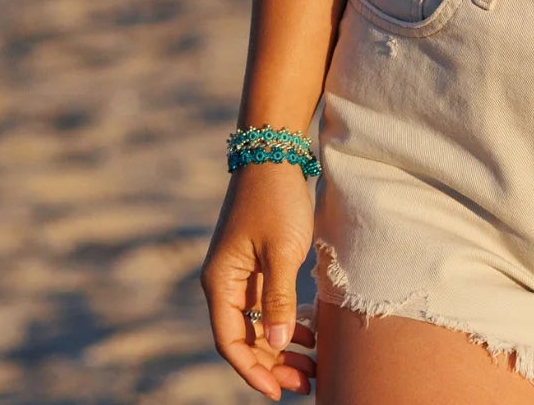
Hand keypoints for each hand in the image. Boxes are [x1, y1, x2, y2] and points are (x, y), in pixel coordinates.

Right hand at [200, 162, 318, 398]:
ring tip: (312, 367)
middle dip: (273, 364)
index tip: (278, 391)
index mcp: (221, 283)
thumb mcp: (282, 250)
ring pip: (259, 324)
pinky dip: (287, 321)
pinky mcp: (258, 264)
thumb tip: (279, 343)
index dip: (252, 370)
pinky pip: (269, 305)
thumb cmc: (277, 198)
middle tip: (306, 383)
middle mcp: (225, 283)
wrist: (275, 152)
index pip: (230, 342)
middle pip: (245, 338)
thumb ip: (279, 298)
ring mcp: (241, 274)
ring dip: (282, 346)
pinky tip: (310, 332)